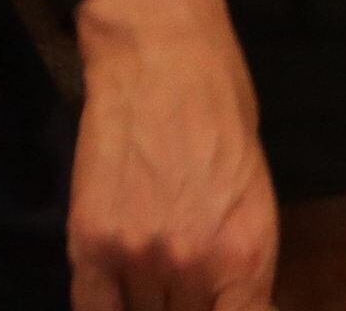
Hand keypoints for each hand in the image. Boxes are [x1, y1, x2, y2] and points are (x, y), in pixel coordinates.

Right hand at [69, 0, 275, 310]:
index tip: (222, 306)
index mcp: (247, 253)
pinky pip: (92, 308)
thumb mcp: (256, 190)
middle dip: (190, 306)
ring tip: (155, 272)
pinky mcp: (89, 243)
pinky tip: (117, 291)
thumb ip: (242, 256)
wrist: (164, 60)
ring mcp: (137, 257)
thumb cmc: (225, 112)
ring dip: (151, 302)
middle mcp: (193, 265)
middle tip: (186, 283)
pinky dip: (107, 305)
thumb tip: (234, 300)